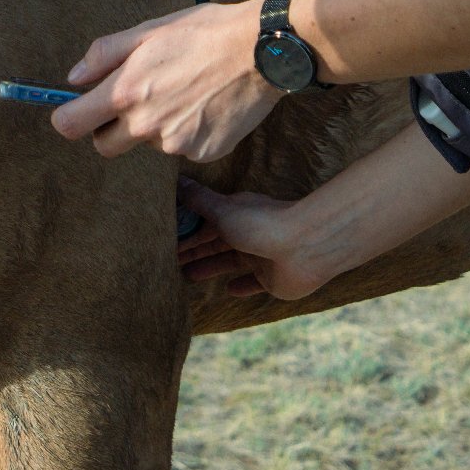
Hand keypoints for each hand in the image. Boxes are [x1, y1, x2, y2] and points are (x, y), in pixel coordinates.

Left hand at [51, 0, 279, 164]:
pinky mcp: (203, 153)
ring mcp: (175, 144)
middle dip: (112, 128)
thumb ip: (103, 55)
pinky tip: (207, 104)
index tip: (80, 111)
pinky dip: (189, 130)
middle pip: (106, 146)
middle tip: (138, 99)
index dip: (70, 117)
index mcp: (126, 93)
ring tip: (187, 90)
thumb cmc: (204, 33)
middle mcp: (146, 125)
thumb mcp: (148, 31)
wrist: (262, 51)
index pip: (71, 125)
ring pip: (150, 143)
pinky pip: (183, 147)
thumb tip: (73, 79)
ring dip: (158, 125)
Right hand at [175, 180, 329, 302]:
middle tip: (167, 260)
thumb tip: (176, 179)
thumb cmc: (260, 224)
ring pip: (229, 262)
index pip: (205, 222)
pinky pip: (254, 283)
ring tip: (187, 276)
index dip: (186, 230)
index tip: (165, 238)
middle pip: (214, 243)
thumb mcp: (222, 210)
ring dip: (210, 267)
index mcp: (235, 214)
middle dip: (193, 250)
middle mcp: (247, 233)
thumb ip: (199, 200)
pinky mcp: (272, 279)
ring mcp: (260, 256)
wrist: (305, 247)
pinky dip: (241, 286)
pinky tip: (228, 290)